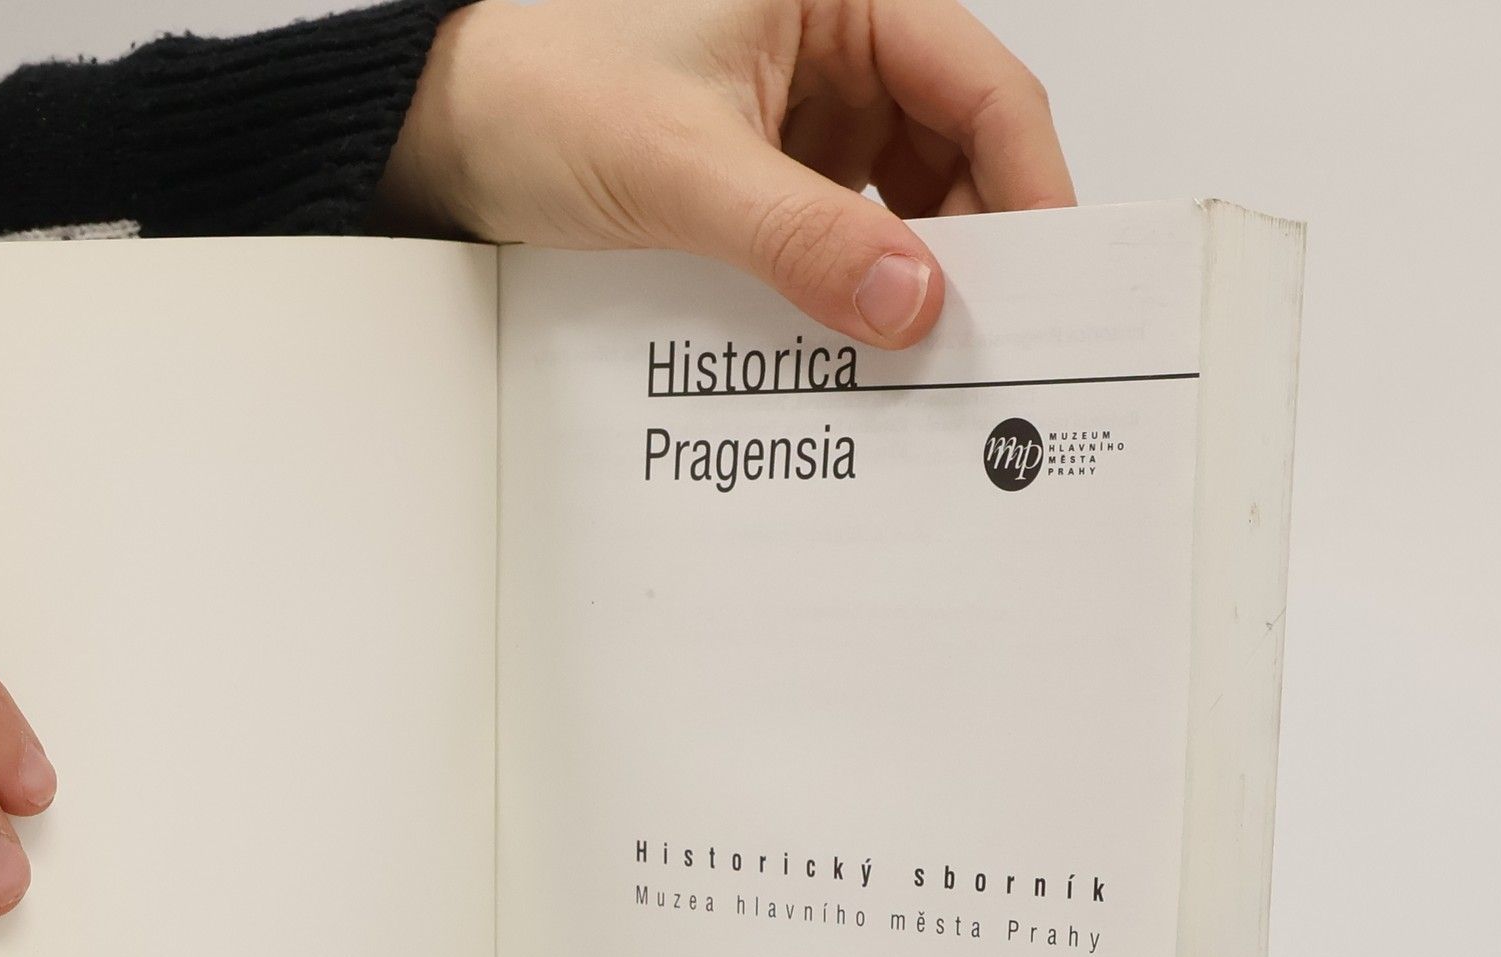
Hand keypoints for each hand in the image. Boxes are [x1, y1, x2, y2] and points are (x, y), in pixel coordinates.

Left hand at [381, 0, 1073, 346]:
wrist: (445, 138)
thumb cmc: (539, 93)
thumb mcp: (681, 168)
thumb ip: (802, 237)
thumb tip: (913, 301)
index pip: (980, 85)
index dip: (1030, 183)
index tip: (1055, 279)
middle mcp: (836, 49)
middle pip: (960, 151)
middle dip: (979, 247)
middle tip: (995, 345)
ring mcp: (808, 118)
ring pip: (907, 205)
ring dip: (917, 281)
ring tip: (927, 363)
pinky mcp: (772, 177)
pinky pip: (845, 239)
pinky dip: (857, 292)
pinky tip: (859, 348)